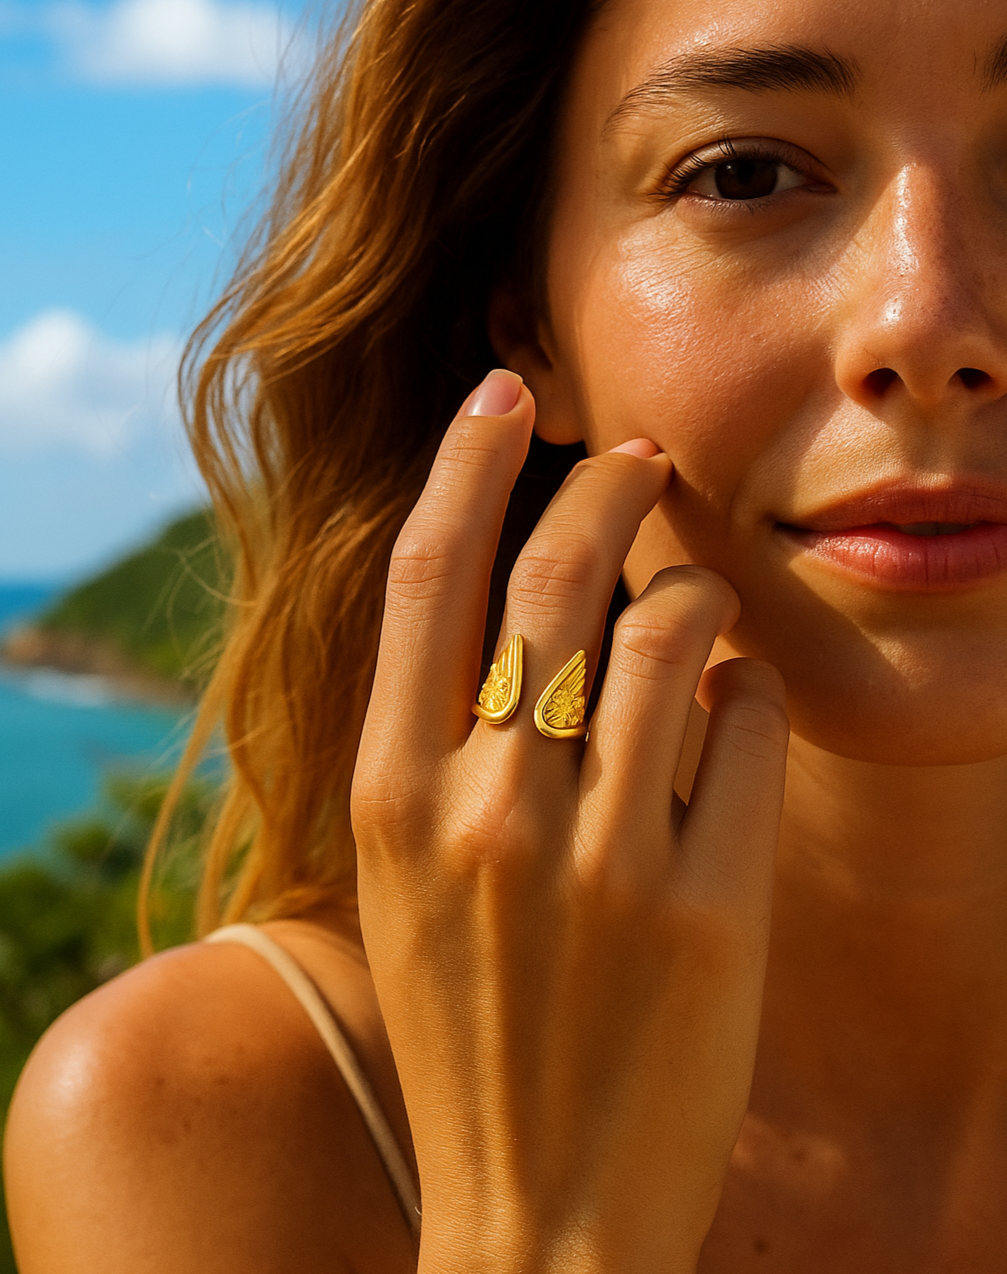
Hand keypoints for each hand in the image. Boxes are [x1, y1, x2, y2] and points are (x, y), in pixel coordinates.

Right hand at [351, 370, 788, 1272]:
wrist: (539, 1210)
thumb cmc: (471, 1028)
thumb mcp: (410, 883)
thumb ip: (447, 747)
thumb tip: (537, 616)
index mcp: (391, 798)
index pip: (424, 577)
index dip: (466, 465)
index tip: (505, 395)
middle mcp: (483, 811)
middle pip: (553, 578)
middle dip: (604, 490)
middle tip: (639, 461)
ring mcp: (596, 858)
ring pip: (669, 636)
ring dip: (694, 594)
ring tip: (697, 602)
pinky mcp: (705, 905)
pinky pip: (749, 726)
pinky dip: (752, 694)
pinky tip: (738, 713)